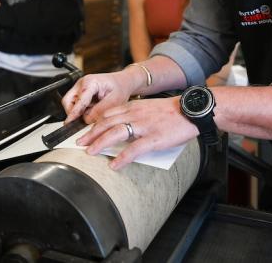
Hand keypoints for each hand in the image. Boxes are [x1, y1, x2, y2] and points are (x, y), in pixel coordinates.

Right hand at [61, 72, 132, 123]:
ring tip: (93, 110)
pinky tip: (92, 109)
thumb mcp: (115, 100)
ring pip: (70, 104)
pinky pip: (75, 105)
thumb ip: (100, 110)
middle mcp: (81, 83)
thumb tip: (87, 119)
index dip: (74, 112)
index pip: (79, 100)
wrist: (122, 82)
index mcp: (90, 82)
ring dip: (79, 112)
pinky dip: (82, 110)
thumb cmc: (119, 87)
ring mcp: (79, 88)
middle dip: (73, 113)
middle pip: (68, 101)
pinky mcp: (80, 93)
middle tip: (84, 120)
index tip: (69, 122)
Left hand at [77, 97, 197, 169]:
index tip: (85, 130)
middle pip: (106, 122)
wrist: (192, 110)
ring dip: (100, 143)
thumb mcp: (149, 108)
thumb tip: (124, 130)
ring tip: (90, 152)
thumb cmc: (172, 112)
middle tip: (79, 143)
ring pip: (115, 133)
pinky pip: (134, 149)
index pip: (107, 113)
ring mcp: (143, 126)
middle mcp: (135, 114)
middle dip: (90, 133)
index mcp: (133, 107)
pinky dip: (122, 157)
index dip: (94, 123)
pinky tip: (114, 165)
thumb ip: (135, 116)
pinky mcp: (153, 138)